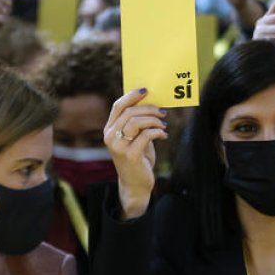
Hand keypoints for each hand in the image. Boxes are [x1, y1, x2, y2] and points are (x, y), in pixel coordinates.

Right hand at [104, 89, 167, 218]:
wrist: (135, 184)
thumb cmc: (138, 157)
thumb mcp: (136, 138)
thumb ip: (138, 123)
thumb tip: (151, 103)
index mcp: (110, 130)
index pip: (118, 106)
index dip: (131, 96)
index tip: (146, 90)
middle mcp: (110, 137)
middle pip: (129, 112)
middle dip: (149, 109)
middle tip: (163, 112)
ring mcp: (118, 146)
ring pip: (135, 122)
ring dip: (153, 120)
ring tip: (163, 124)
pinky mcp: (130, 155)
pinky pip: (146, 135)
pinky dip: (158, 132)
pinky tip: (164, 135)